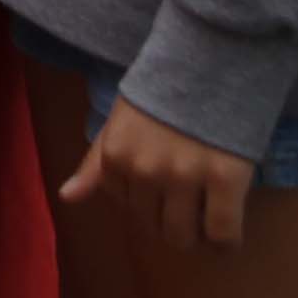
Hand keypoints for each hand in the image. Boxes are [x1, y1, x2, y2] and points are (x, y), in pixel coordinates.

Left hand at [63, 94, 255, 251]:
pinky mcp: (225, 179)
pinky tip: (229, 238)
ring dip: (196, 236)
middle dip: (171, 223)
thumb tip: (67, 197)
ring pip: (185, 235)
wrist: (212, 55)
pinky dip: (227, 242)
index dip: (148, 201)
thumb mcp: (121, 120)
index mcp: (117, 156)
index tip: (164, 188)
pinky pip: (223, 232)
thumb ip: (96, 163)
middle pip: (156, 227)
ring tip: (208, 221)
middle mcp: (145, 171)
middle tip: (190, 207)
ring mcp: (186, 176)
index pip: (127, 206)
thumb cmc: (165, 85)